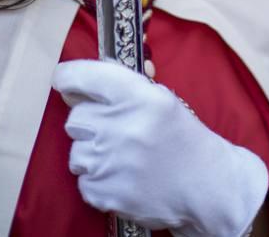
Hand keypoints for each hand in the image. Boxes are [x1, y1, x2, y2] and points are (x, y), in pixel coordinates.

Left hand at [53, 59, 268, 236]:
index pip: (83, 76)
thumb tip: (86, 75)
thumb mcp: (161, 98)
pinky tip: (120, 174)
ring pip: (76, 151)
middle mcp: (121, 127)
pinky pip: (82, 180)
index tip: (64, 79)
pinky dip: (96, 178)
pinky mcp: (105, 193)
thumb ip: (123, 83)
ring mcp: (111, 163)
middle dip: (89, 120)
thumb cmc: (182, 137)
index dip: (68, 76)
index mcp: (137, 96)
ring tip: (119, 154)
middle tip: (110, 126)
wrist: (204, 185)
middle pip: (75, 117)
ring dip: (91, 151)